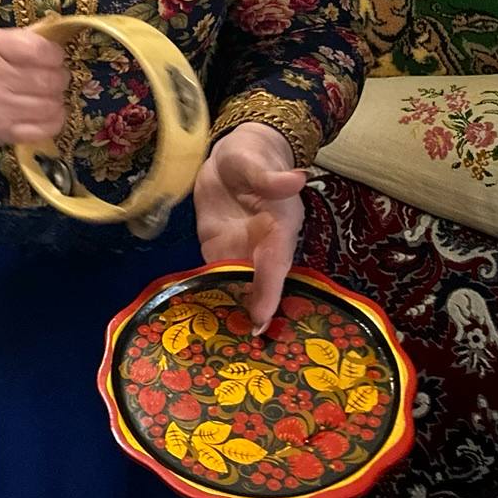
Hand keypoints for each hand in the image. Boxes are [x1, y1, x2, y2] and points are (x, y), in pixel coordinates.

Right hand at [0, 22, 69, 146]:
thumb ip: (12, 37)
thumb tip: (50, 43)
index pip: (41, 51)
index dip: (54, 53)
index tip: (50, 55)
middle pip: (50, 80)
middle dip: (58, 75)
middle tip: (51, 75)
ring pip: (51, 105)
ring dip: (56, 97)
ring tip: (46, 93)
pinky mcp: (0, 132)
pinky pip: (44, 129)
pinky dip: (53, 120)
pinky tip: (44, 112)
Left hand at [194, 122, 304, 329]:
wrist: (234, 154)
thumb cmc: (252, 155)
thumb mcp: (256, 160)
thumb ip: (270, 176)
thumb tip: (297, 178)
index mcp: (279, 227)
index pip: (274, 263)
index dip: (268, 290)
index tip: (260, 318)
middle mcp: (262, 245)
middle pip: (258, 282)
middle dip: (251, 310)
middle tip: (238, 343)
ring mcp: (239, 248)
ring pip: (236, 282)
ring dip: (230, 307)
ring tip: (220, 341)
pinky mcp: (216, 245)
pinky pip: (214, 271)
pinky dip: (210, 292)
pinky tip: (200, 316)